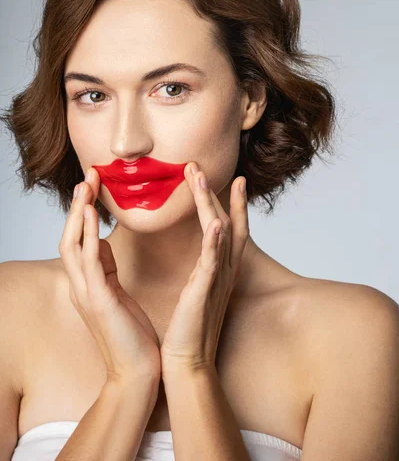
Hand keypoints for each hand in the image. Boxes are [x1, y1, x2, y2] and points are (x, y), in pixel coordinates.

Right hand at [58, 167, 160, 385]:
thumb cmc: (131, 334)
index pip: (80, 239)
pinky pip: (88, 261)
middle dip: (78, 205)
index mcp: (88, 283)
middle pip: (70, 236)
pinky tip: (92, 215)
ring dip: (79, 213)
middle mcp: (81, 285)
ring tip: (86, 185)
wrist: (138, 372)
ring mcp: (86, 293)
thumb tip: (103, 242)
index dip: (84, 211)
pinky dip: (88, 235)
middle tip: (89, 175)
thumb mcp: (116, 292)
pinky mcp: (98, 300)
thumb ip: (106, 268)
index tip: (95, 184)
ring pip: (73, 244)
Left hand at [160, 162, 248, 375]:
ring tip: (201, 177)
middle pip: (226, 222)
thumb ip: (201, 272)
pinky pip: (213, 262)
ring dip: (210, 203)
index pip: (231, 229)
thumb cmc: (190, 329)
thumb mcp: (198, 293)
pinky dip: (216, 241)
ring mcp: (217, 279)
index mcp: (220, 270)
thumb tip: (197, 260)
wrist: (187, 362)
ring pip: (218, 233)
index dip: (234, 203)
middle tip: (200, 166)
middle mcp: (224, 270)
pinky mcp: (205, 291)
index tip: (235, 179)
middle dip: (214, 192)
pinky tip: (217, 221)